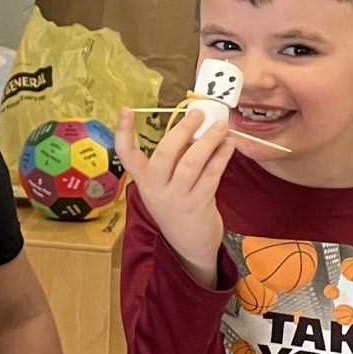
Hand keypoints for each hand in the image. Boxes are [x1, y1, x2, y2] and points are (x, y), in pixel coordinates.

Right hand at [117, 101, 239, 284]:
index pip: (125, 154)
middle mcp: (156, 189)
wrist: (188, 244)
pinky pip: (211, 175)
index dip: (123, 132)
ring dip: (208, 141)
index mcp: (143, 180)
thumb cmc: (177, 205)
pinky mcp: (199, 204)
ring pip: (191, 164)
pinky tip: (229, 144)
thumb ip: (175, 158)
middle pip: (164, 155)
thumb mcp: (166, 184)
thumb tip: (196, 126)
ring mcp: (177, 198)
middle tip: (198, 113)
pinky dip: (221, 157)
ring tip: (221, 125)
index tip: (126, 109)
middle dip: (182, 130)